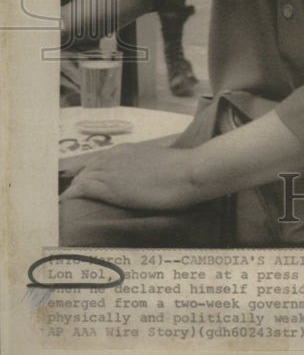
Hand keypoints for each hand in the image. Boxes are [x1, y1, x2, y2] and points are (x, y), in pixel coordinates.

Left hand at [60, 142, 203, 210]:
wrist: (188, 172)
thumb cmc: (185, 170)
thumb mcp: (164, 164)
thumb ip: (152, 168)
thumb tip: (156, 177)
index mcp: (129, 150)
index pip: (101, 161)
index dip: (93, 174)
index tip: (90, 186)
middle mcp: (116, 156)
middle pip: (88, 169)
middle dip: (81, 182)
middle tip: (77, 199)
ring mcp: (112, 170)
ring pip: (82, 178)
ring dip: (75, 190)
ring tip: (70, 204)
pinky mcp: (110, 186)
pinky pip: (82, 189)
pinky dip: (71, 196)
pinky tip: (65, 204)